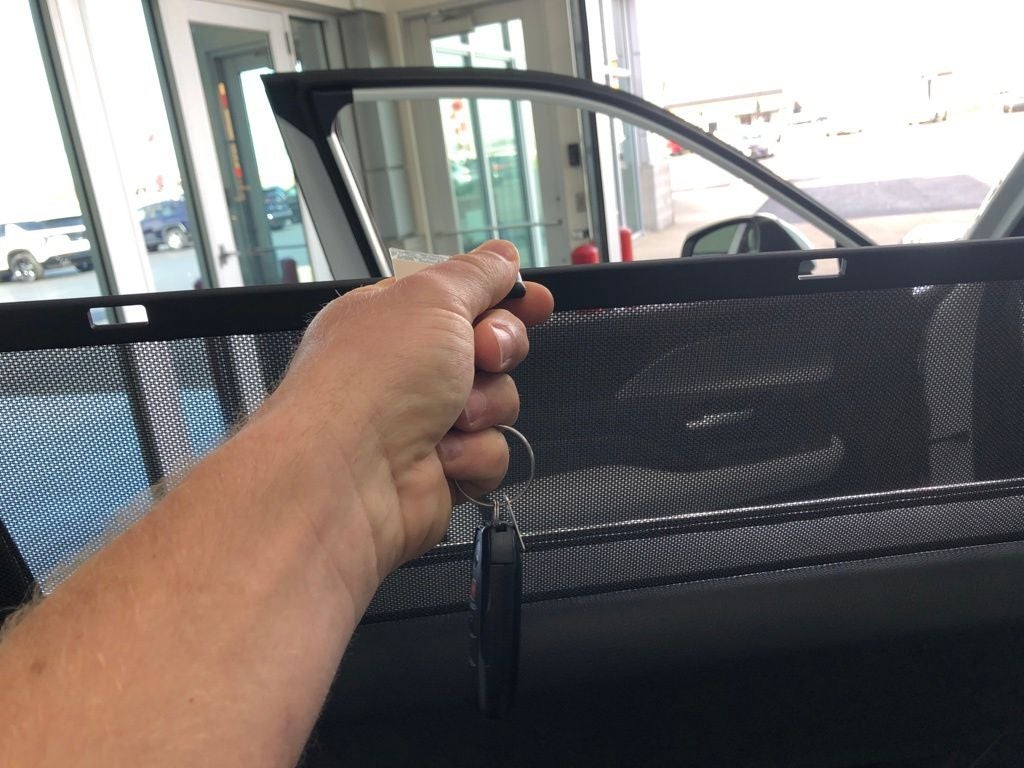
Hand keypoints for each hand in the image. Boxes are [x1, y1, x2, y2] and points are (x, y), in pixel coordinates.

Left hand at [261, 241, 552, 584]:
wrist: (349, 474)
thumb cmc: (370, 382)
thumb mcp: (434, 298)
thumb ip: (477, 274)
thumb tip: (503, 257)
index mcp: (395, 318)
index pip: (462, 298)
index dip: (503, 300)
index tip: (535, 302)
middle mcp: (406, 369)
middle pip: (490, 349)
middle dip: (498, 350)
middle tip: (481, 354)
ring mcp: (423, 421)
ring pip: (498, 403)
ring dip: (486, 406)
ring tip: (452, 414)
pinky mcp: (441, 470)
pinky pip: (492, 452)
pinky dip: (476, 454)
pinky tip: (445, 454)